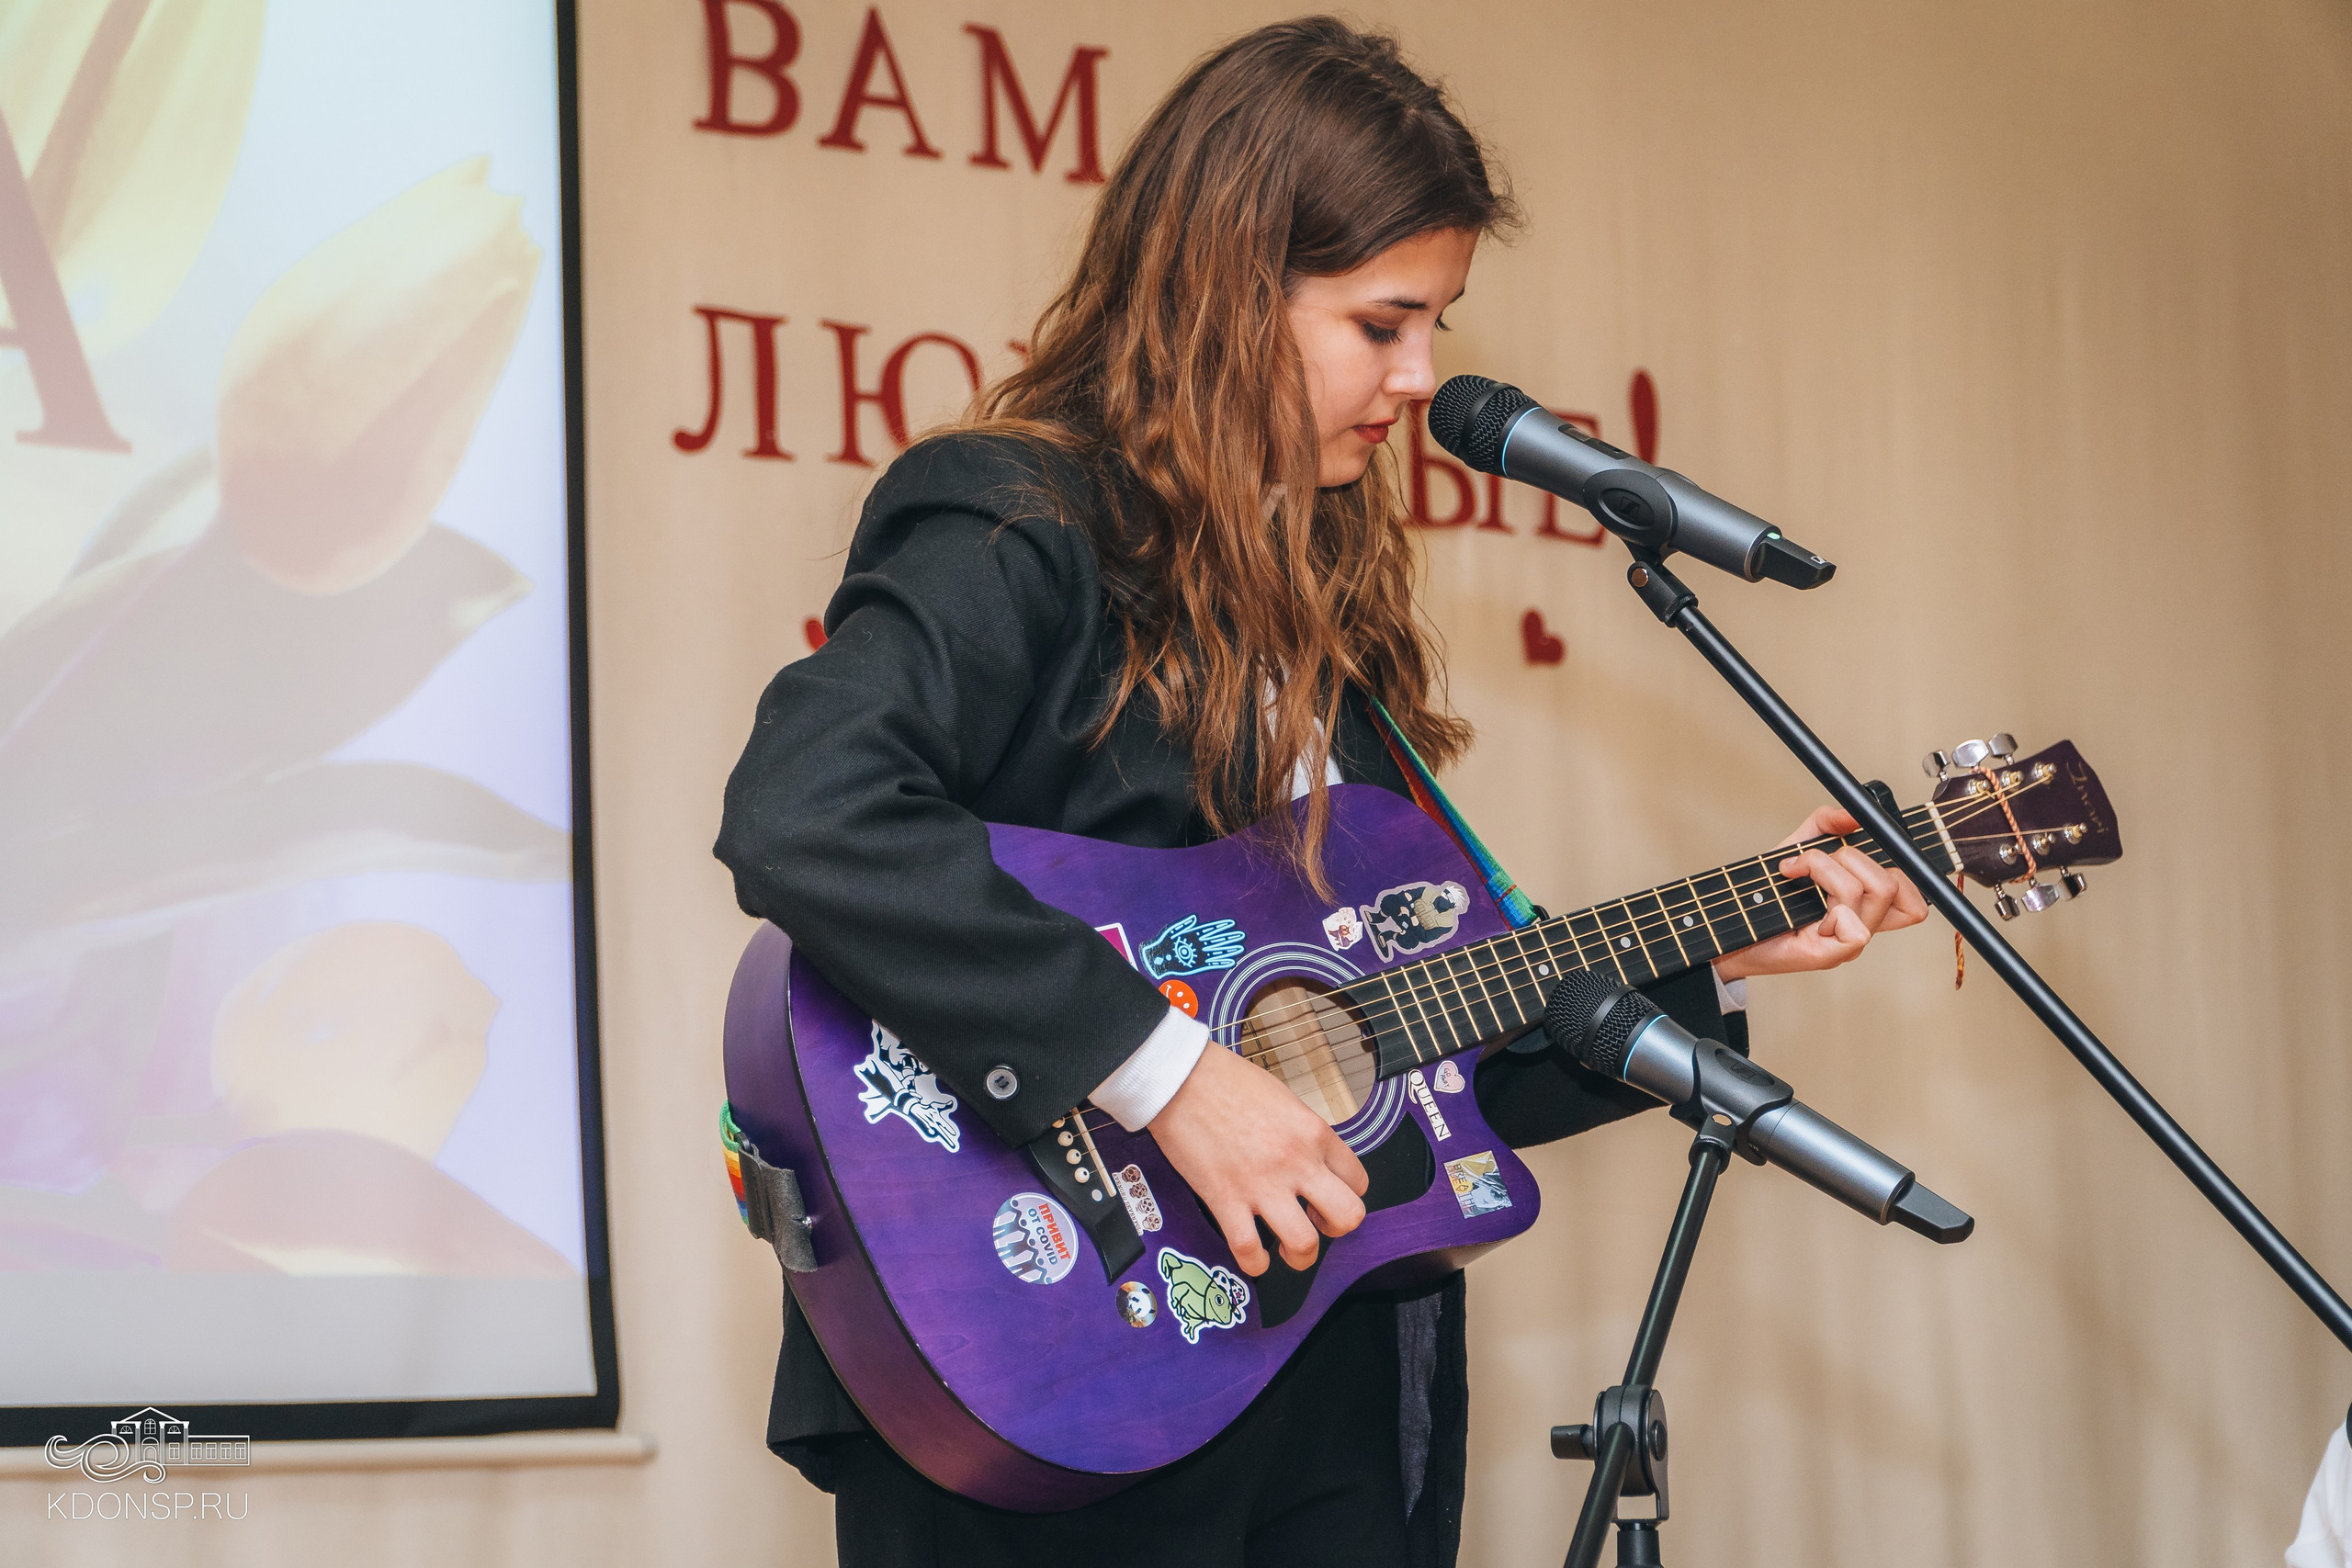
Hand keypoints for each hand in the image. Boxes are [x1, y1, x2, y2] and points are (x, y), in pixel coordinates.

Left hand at [1142, 914, 1246, 978]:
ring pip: (1218, 951)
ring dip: (1229, 950)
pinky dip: (1221, 963)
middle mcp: (1200, 944)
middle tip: (1242, 935)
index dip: (1221, 926)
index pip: (1211, 929)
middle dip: (1229, 938)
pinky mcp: (1198, 965)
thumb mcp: (1173, 930)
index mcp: (1194, 934)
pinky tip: (1231, 961)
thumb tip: (1195, 917)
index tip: (1232, 923)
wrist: (1158, 958)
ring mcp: (1200, 954)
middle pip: (1218, 940)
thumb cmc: (1164, 942)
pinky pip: (1213, 964)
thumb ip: (1184, 924)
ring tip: (1241, 948)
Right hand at [1147, 1043, 1367, 1275]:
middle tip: (1316, 1224)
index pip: (1358, 1181)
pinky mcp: (1225, 1200)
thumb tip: (1310, 1161)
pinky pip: (1249, 1251)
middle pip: (1348, 1217)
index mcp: (1314, 1133)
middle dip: (1336, 1230)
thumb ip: (1303, 1134)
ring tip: (1286, 1249)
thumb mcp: (1284, 1099)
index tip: (1326, 1197)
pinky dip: (1255, 1265)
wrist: (1180, 1078)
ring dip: (1300, 1256)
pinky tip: (1253, 1257)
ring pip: (1305, 1244)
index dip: (1347, 1195)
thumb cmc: (1227, 1081)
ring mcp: (1262, 1184)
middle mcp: (1296, 1162)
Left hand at [1712, 806, 1927, 981]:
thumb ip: (1825, 826)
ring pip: (1868, 894)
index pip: (1913, 897)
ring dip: (1826, 869)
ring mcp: (1847, 944)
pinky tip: (1801, 899)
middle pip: (1894, 886)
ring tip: (1795, 871)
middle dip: (1851, 857)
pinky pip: (1857, 929)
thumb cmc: (1765, 895)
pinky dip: (1830, 901)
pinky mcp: (1828, 957)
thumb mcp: (1797, 848)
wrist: (1727, 926)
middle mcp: (1861, 926)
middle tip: (1812, 860)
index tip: (1863, 843)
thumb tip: (1852, 814)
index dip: (1903, 868)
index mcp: (1863, 907)